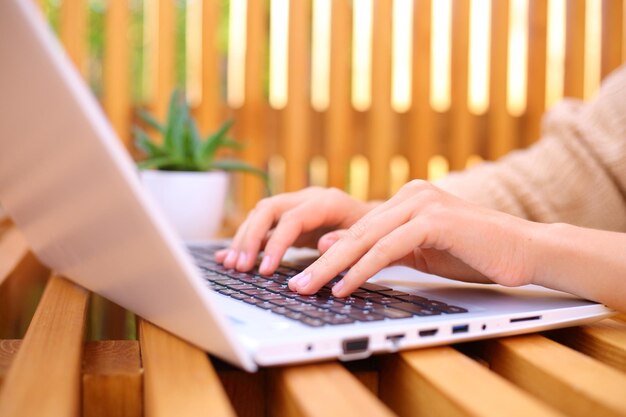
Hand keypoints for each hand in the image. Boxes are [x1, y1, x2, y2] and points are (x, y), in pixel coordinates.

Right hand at [216, 187, 377, 273]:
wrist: (379, 221)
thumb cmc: (378, 231)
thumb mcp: (371, 237)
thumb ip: (347, 239)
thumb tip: (323, 244)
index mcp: (327, 201)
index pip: (292, 217)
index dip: (276, 243)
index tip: (265, 269)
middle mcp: (307, 199)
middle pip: (268, 209)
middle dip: (250, 238)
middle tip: (240, 267)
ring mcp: (295, 207)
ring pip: (260, 215)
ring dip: (243, 240)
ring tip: (232, 266)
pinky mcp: (289, 219)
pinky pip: (262, 226)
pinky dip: (245, 241)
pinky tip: (227, 257)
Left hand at [287, 180, 540, 296]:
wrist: (525, 250)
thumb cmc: (475, 253)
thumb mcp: (419, 251)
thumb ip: (381, 247)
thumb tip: (334, 248)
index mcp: (407, 199)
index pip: (358, 228)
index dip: (328, 253)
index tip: (305, 275)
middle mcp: (411, 194)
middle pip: (355, 231)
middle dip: (321, 261)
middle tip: (295, 284)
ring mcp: (423, 203)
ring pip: (365, 238)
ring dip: (333, 267)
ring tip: (308, 287)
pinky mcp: (434, 219)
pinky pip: (388, 248)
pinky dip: (362, 269)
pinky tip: (344, 286)